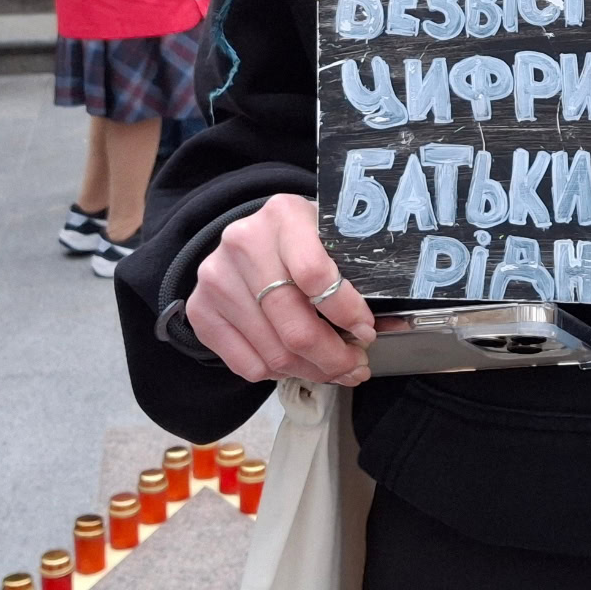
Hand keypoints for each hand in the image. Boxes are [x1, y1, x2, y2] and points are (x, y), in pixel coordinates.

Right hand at [186, 193, 376, 385]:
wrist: (248, 236)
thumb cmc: (302, 240)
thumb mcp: (328, 236)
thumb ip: (352, 270)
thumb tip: (390, 325)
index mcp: (283, 215)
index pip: (314, 275)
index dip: (346, 312)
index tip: (367, 332)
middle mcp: (243, 243)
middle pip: (293, 326)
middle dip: (333, 357)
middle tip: (356, 366)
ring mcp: (216, 278)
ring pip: (273, 353)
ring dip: (311, 372)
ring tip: (334, 370)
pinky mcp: (200, 310)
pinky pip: (247, 365)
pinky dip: (279, 374)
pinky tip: (298, 364)